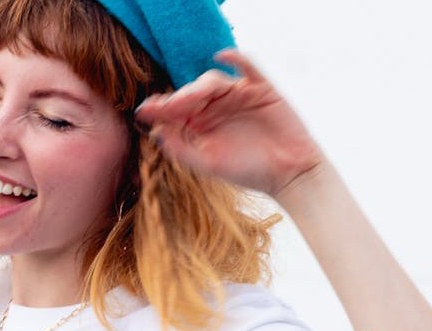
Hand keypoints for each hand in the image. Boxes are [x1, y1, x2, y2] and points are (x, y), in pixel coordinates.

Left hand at [134, 50, 323, 197]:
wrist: (287, 174)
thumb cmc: (247, 171)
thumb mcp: (207, 163)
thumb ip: (180, 149)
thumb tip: (155, 132)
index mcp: (199, 123)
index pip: (175, 110)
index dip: (159, 108)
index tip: (144, 111)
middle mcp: (215, 106)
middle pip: (190, 93)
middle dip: (176, 99)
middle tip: (166, 107)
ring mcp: (237, 94)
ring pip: (212, 81)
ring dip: (197, 87)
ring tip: (187, 99)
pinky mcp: (260, 88)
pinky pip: (247, 66)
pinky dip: (236, 58)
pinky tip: (222, 55)